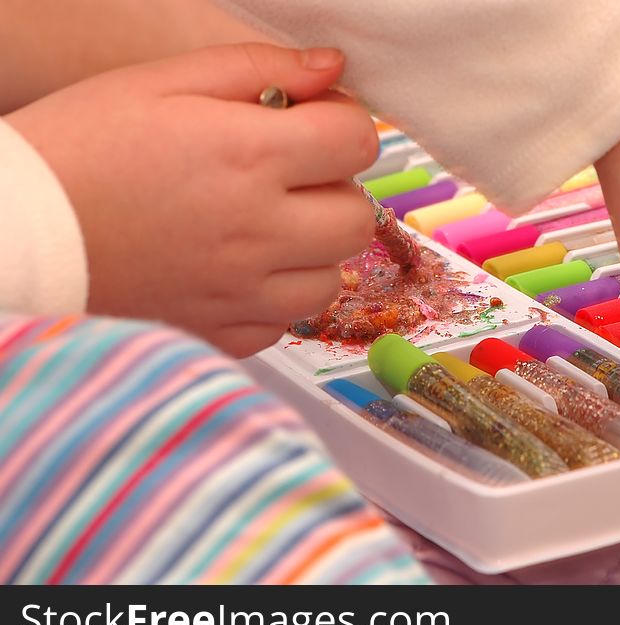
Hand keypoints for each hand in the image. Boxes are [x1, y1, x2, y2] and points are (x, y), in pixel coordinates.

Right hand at [6, 43, 377, 356]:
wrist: (17, 238)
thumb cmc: (77, 151)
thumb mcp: (160, 83)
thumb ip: (256, 70)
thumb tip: (331, 68)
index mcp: (247, 156)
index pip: (358, 140)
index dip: (344, 124)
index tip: (315, 124)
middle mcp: (257, 232)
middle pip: (358, 216)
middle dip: (335, 190)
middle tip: (290, 178)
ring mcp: (243, 293)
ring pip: (333, 276)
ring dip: (313, 250)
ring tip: (263, 229)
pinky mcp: (224, 335)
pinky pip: (288, 321)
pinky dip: (276, 295)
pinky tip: (236, 270)